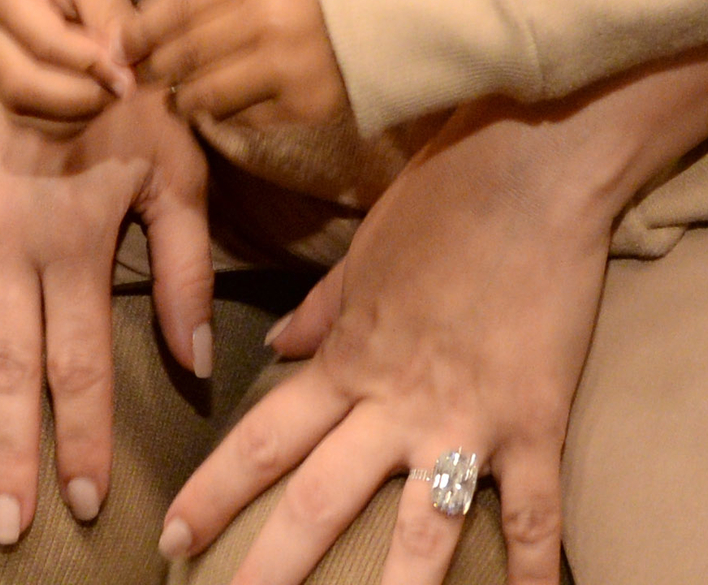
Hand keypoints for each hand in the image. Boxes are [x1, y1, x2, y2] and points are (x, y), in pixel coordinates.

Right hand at [0, 0, 138, 128]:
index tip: (130, 75)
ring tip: (115, 88)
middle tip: (125, 87)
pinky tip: (99, 93)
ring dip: (75, 110)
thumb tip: (124, 71)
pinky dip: (69, 113)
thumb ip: (109, 17)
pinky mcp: (11, 71)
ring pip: (24, 107)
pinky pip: (33, 111)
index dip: (89, 66)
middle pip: (21, 86)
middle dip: (79, 96)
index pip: (43, 45)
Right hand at [0, 30, 215, 542]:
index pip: (82, 366)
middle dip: (4, 454)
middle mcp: (9, 240)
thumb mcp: (176, 171)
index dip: (84, 440)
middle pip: (6, 369)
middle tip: (2, 526)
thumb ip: (186, 268)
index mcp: (77, 243)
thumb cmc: (128, 96)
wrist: (48, 6)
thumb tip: (198, 362)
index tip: (86, 505)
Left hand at [132, 0, 348, 131]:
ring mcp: (286, 66)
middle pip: (187, 53)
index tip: (123, 45)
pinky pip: (244, 117)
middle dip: (154, 69)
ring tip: (175, 99)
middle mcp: (267, 19)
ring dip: (182, 99)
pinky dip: (223, 115)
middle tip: (138, 77)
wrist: (392, 14)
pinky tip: (216, 110)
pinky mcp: (304, 104)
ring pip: (208, 93)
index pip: (179, 6)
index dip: (143, 30)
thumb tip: (151, 28)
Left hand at [160, 99, 614, 584]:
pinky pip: (534, 515)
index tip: (173, 537)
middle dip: (268, 568)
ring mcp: (465, 418)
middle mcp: (395, 401)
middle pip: (318, 502)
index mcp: (347, 358)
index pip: (262, 440)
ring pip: (420, 531)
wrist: (532, 164)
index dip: (212, 495)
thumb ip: (321, 308)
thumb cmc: (446, 192)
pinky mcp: (532, 421)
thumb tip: (277, 342)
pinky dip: (534, 571)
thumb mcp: (366, 249)